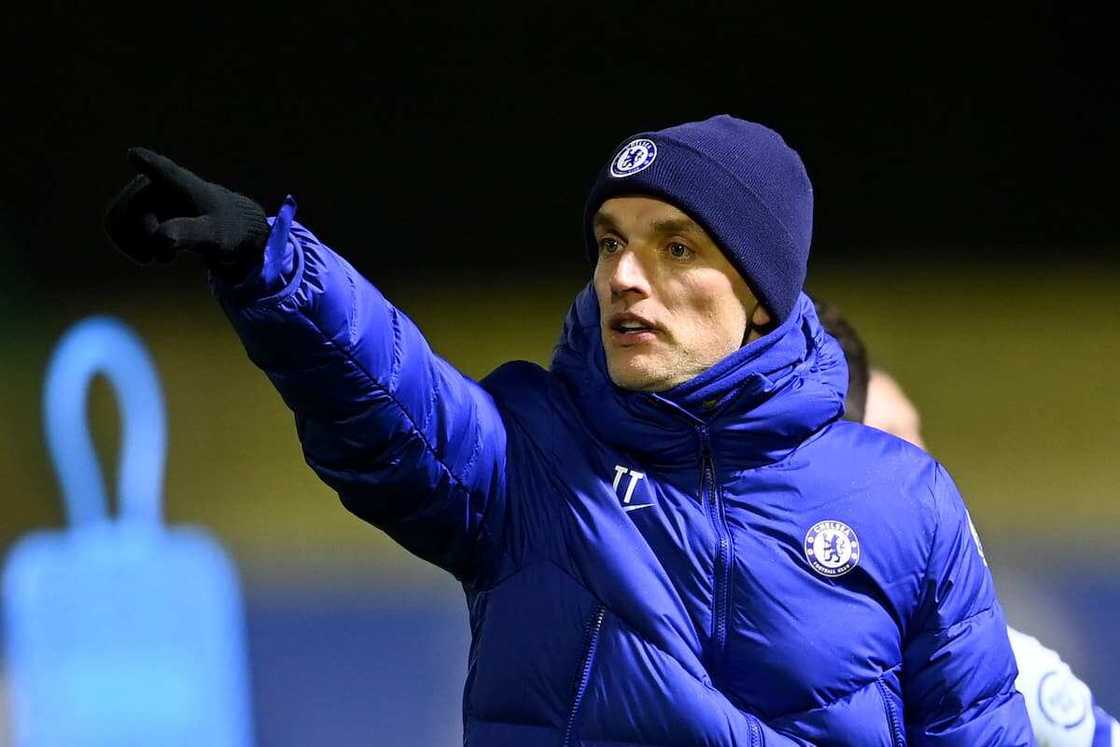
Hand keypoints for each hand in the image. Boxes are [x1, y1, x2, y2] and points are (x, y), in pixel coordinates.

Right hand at [104, 148, 270, 279]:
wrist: (218, 224)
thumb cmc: (222, 226)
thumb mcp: (214, 234)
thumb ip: (189, 233)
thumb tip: (161, 238)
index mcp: (182, 183)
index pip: (165, 173)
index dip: (150, 165)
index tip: (134, 155)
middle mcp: (154, 179)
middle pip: (130, 212)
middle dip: (143, 240)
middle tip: (167, 257)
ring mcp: (139, 190)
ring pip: (115, 221)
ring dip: (134, 246)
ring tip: (163, 255)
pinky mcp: (131, 203)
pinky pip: (114, 226)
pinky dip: (129, 246)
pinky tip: (151, 252)